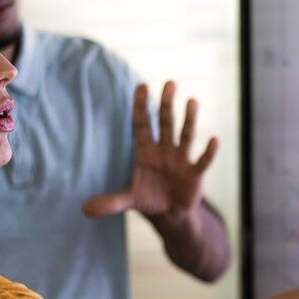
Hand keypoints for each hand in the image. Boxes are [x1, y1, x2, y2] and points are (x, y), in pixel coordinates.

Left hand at [83, 82, 218, 225]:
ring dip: (189, 119)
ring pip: (186, 135)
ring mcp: (181, 160)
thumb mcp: (128, 199)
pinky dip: (209, 152)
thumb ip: (110, 202)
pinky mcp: (194, 173)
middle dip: (167, 104)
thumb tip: (84, 210)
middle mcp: (164, 150)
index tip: (141, 85)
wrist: (170, 215)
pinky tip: (214, 140)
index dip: (141, 106)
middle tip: (170, 83)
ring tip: (192, 101)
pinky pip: (203, 160)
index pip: (142, 124)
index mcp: (146, 151)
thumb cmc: (149, 199)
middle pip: (166, 123)